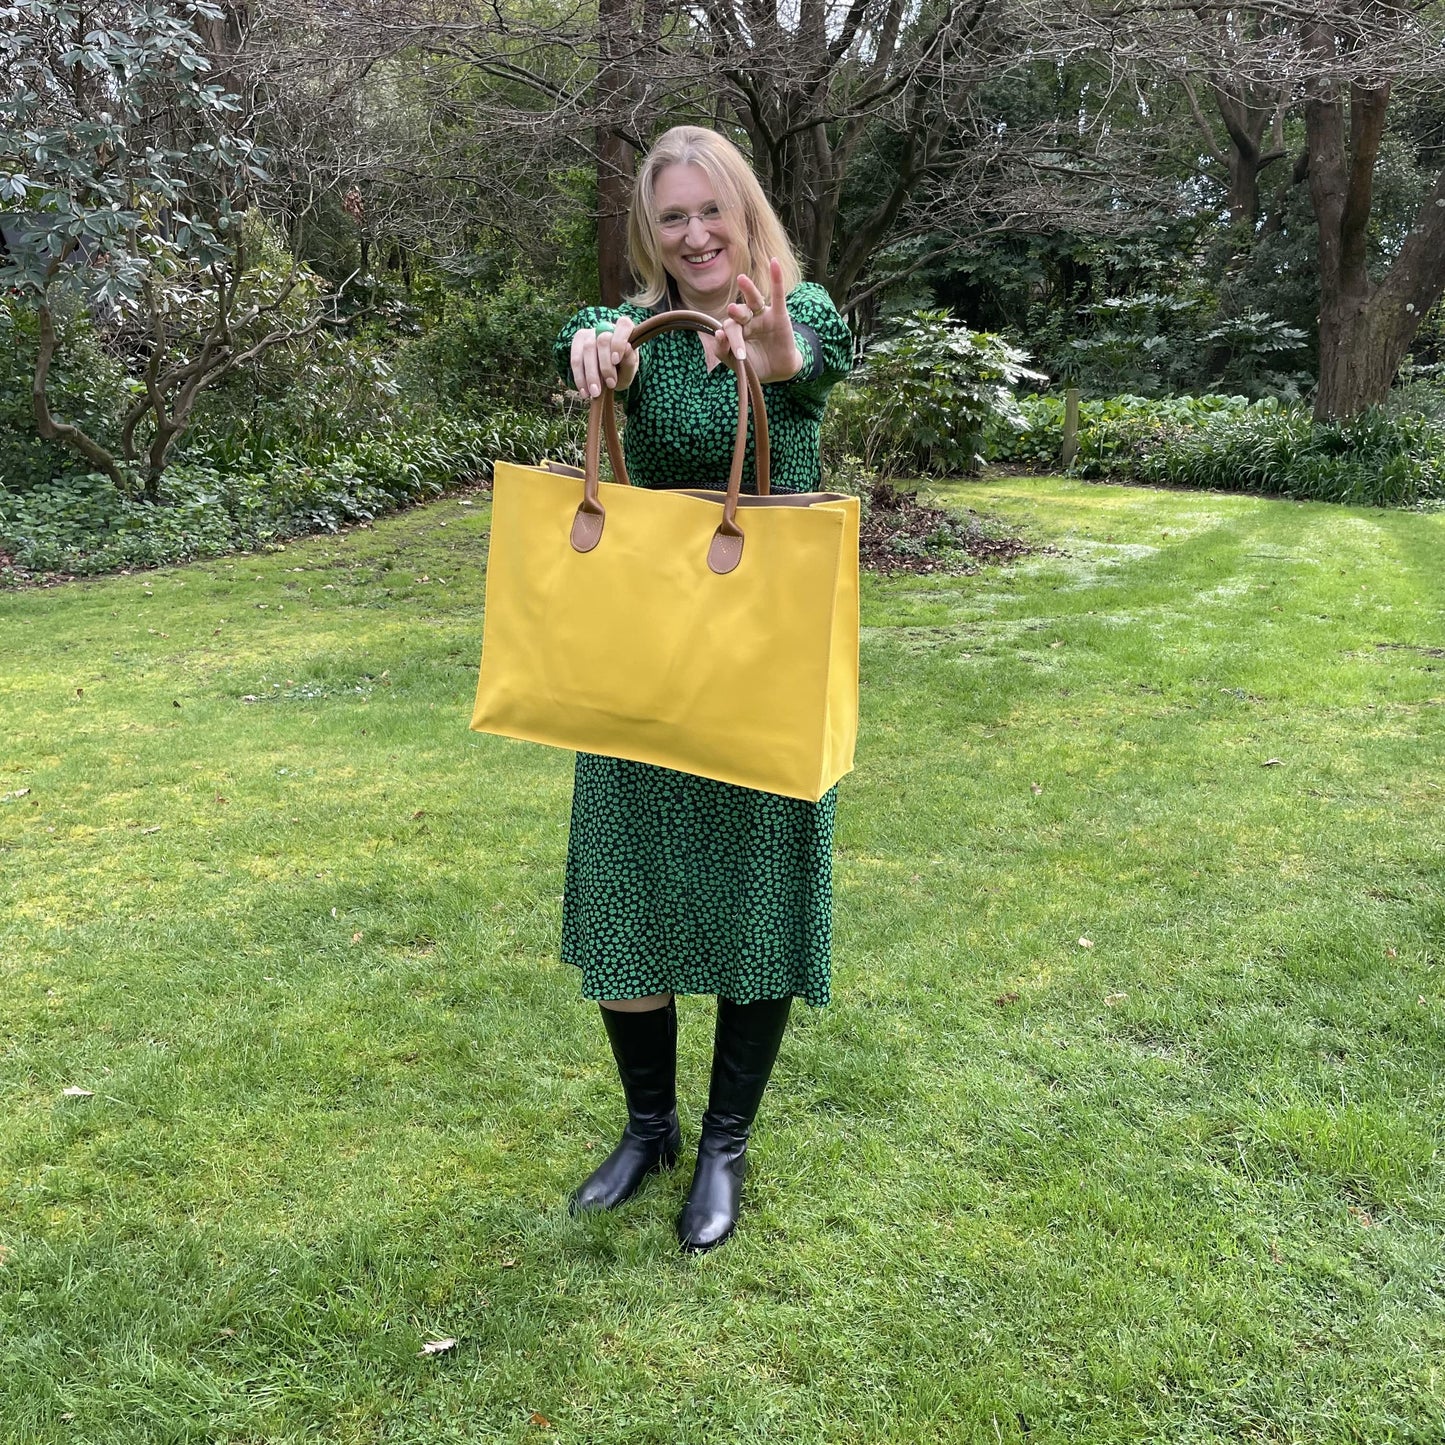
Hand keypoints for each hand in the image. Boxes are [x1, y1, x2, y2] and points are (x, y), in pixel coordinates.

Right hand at [569, 315, 637, 398]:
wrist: (608, 373)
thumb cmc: (622, 369)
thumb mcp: (630, 369)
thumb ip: (630, 362)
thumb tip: (627, 349)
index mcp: (624, 330)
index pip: (623, 326)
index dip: (619, 341)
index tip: (616, 360)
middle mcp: (606, 328)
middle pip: (602, 341)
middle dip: (605, 365)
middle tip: (610, 385)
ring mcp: (589, 334)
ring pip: (587, 350)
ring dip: (591, 374)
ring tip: (595, 393)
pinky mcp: (577, 343)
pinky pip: (575, 360)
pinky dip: (579, 377)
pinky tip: (584, 391)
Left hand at [713, 257, 801, 383]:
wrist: (778, 372)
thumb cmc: (755, 365)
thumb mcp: (736, 362)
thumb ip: (723, 350)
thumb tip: (717, 333)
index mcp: (736, 329)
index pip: (730, 329)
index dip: (732, 340)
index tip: (740, 356)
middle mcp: (748, 319)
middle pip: (739, 312)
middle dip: (736, 313)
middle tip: (732, 310)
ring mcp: (763, 315)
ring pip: (754, 300)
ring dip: (748, 290)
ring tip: (742, 280)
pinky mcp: (780, 315)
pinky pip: (778, 295)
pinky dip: (776, 278)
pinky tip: (774, 262)